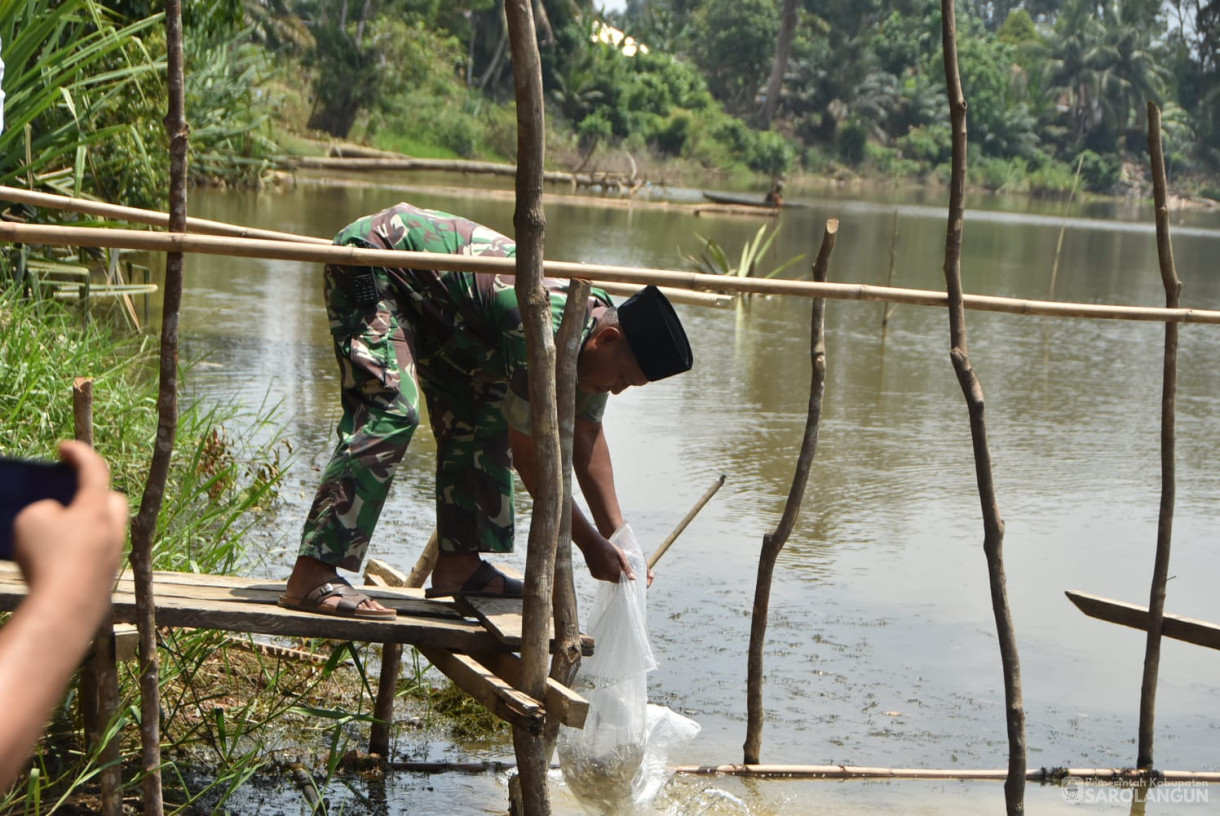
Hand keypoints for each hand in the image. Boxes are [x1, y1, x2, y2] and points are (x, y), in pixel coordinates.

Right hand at [12, 441, 126, 614]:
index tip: (65, 447)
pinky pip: (95, 557)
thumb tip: (55, 516)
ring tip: (58, 529)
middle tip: (69, 494)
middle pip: (111, 501)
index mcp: (97, 508)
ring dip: (86, 526)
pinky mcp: (105, 580)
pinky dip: (80, 552)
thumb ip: (43, 509)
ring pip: (106, 531)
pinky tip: (57, 560)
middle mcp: (113, 529)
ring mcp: (113, 556)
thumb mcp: (29, 521)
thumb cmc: (47, 560)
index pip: (95, 469)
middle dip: (93, 494)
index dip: (79, 453)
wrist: (64, 610)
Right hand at [581, 536, 633, 582]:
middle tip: (615, 561)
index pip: (621, 580)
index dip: (623, 575)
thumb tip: (633, 579)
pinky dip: (604, 572)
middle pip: (615, 580)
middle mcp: (605, 577)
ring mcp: (598, 576)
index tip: (622, 567)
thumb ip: (627, 568)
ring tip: (608, 561)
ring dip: (610, 573)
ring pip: (608, 578)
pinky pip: (602, 576)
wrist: (591, 543)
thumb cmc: (608, 547)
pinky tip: (602, 562)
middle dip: (617, 573)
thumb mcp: (620, 555)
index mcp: (613, 572)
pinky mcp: (593, 575)